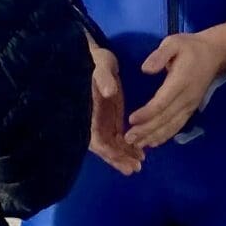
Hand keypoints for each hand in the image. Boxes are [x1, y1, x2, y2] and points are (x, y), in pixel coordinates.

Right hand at [87, 40, 142, 175]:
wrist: (92, 57)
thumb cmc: (94, 60)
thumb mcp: (100, 65)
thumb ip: (104, 78)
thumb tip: (109, 91)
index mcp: (86, 110)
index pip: (94, 136)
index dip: (106, 149)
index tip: (119, 156)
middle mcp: (91, 120)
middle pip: (103, 145)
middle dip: (117, 158)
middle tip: (134, 168)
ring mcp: (100, 121)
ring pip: (110, 144)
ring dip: (123, 155)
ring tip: (138, 164)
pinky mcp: (107, 118)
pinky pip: (116, 137)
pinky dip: (126, 146)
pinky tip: (138, 153)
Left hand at [126, 9, 225, 149]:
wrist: (214, 53)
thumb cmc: (190, 47)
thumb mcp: (173, 42)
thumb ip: (159, 55)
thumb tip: (145, 70)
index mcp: (180, 81)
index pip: (162, 102)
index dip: (146, 113)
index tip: (131, 120)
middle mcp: (186, 97)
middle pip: (165, 118)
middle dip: (146, 130)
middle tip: (128, 139)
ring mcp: (190, 105)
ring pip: (172, 125)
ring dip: (154, 136)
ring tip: (137, 145)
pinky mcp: (192, 108)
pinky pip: (178, 125)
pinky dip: (165, 135)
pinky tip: (153, 142)